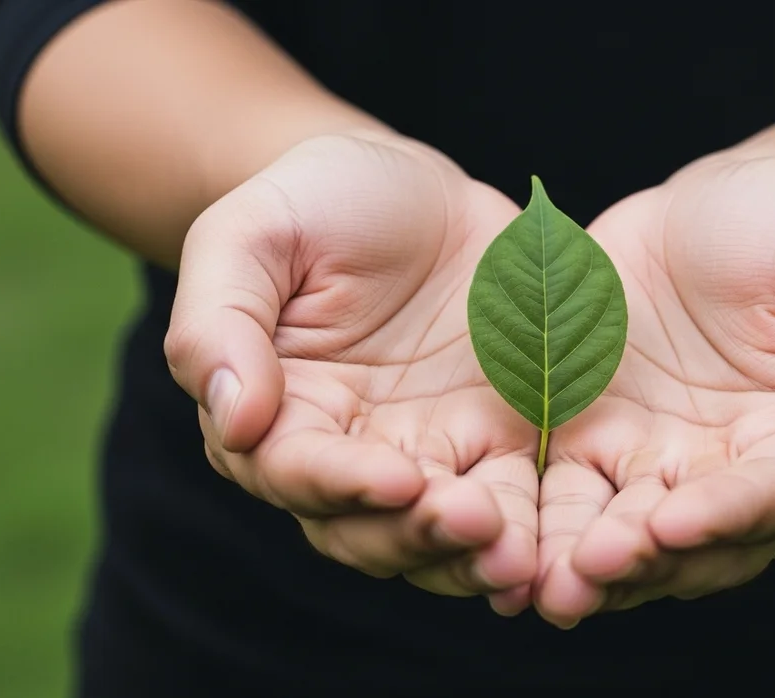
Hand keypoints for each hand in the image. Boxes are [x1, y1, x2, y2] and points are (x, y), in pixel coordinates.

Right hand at [164, 134, 538, 612]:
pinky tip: (554, 549)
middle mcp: (349, 454)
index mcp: (278, 415)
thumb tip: (233, 418)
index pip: (295, 471)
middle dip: (417, 534)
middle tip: (473, 520)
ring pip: (440, 535)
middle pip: (368, 528)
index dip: (341, 484)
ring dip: (476, 555)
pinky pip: (514, 501)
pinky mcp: (497, 443)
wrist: (411, 184)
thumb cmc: (316, 200)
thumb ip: (220, 322)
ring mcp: (429, 455)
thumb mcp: (251, 235)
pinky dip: (530, 531)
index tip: (396, 479)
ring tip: (520, 556)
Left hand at [534, 155, 774, 626]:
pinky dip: (538, 527)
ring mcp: (656, 465)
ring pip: (622, 533)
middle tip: (591, 570)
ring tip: (545, 587)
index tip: (675, 521)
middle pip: (693, 541)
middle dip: (643, 560)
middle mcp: (731, 475)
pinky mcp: (592, 443)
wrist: (717, 202)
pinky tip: (505, 550)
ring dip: (585, 565)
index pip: (774, 496)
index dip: (728, 514)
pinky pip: (563, 494)